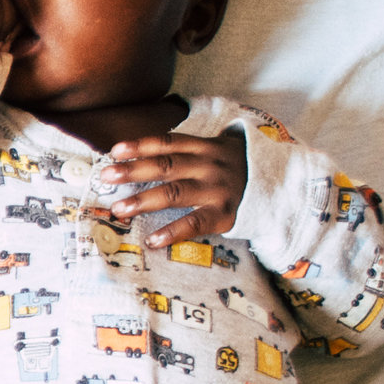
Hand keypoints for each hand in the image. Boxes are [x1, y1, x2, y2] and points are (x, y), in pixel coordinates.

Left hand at [98, 130, 247, 246]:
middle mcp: (209, 165)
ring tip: (119, 208)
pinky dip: (173, 232)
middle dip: (133, 170)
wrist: (277, 184)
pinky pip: (195, 224)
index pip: (168, 142)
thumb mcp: (213, 151)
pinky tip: (153, 240)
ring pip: (175, 193)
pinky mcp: (224, 214)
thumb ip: (181, 152)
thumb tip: (133, 157)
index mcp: (204, 147)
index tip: (114, 151)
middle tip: (106, 176)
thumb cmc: (230, 168)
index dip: (141, 145)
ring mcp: (217, 190)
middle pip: (166, 166)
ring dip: (144, 201)